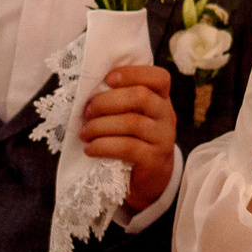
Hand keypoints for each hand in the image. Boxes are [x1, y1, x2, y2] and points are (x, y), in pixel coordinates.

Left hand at [82, 63, 177, 212]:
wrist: (151, 178)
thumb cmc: (135, 139)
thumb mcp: (134, 115)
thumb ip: (122, 100)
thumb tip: (88, 88)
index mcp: (162, 99)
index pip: (159, 77)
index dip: (133, 74)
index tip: (107, 79)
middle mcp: (167, 115)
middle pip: (140, 96)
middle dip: (106, 102)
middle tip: (86, 112)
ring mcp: (164, 138)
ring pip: (131, 123)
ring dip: (100, 126)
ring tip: (84, 133)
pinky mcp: (155, 159)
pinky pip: (127, 147)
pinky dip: (103, 146)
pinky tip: (90, 149)